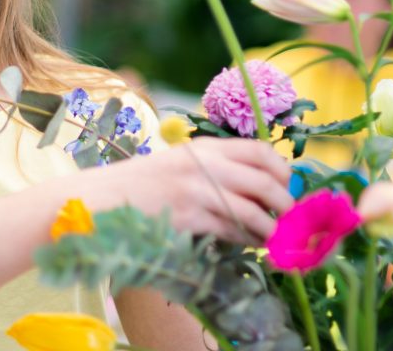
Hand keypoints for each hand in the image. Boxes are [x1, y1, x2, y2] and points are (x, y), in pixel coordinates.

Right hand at [84, 138, 293, 244]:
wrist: (104, 199)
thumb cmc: (143, 184)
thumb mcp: (181, 163)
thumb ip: (215, 168)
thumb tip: (260, 186)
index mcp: (204, 147)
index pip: (259, 150)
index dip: (281, 168)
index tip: (286, 184)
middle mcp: (204, 164)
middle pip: (263, 181)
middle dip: (283, 202)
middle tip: (287, 215)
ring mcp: (197, 191)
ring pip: (252, 211)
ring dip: (268, 227)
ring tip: (272, 235)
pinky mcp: (189, 218)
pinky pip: (230, 231)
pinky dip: (245, 240)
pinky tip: (249, 244)